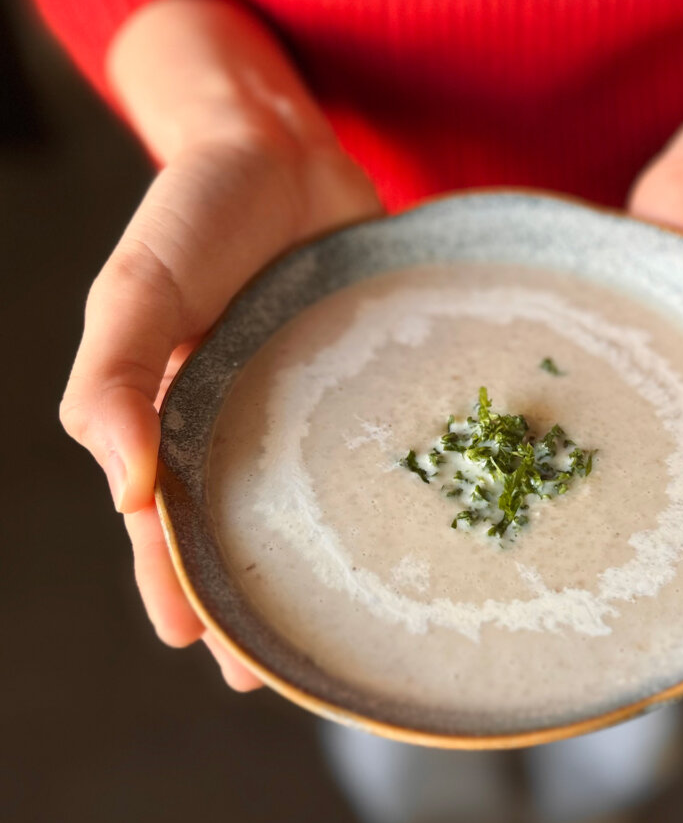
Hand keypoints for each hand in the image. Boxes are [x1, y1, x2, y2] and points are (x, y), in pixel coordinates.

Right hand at [61, 131, 381, 689]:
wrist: (281, 148)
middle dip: (256, 599)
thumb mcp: (140, 288)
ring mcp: (314, 405)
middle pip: (246, 528)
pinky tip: (424, 522)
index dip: (177, 582)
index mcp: (179, 413)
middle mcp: (248, 421)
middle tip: (280, 674)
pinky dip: (396, 486)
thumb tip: (125, 483)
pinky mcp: (370, 379)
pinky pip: (385, 442)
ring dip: (328, 564)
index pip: (169, 519)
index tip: (201, 646)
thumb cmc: (197, 214)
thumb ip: (117, 375)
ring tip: (354, 627)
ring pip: (319, 501)